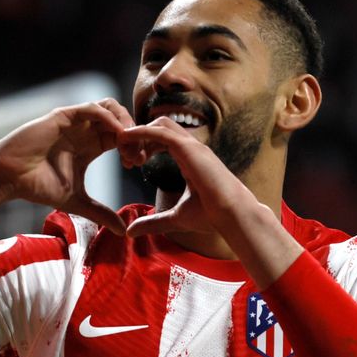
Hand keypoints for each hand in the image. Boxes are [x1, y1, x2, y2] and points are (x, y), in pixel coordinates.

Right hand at [0, 99, 134, 233]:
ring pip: (110, 108)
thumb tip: (123, 230)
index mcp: (91, 145)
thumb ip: (101, 213)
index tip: (138, 165)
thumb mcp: (77, 202)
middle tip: (137, 157)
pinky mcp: (64, 116)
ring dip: (125, 123)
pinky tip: (117, 137)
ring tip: (129, 145)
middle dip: (135, 135)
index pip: (122, 137)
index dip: (135, 147)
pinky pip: (93, 109)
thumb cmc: (38, 187)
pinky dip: (110, 119)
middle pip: (121, 120)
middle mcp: (85, 130)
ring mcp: (75, 121)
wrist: (10, 178)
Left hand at [117, 118, 272, 237]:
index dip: (144, 146)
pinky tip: (127, 139)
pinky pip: (161, 132)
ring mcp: (192, 145)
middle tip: (125, 158)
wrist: (232, 215)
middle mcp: (192, 147)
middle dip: (139, 137)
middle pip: (159, 127)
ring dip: (138, 134)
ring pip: (159, 124)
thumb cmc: (211, 216)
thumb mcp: (174, 218)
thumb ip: (152, 222)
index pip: (163, 140)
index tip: (131, 163)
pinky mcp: (189, 148)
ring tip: (124, 150)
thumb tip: (130, 232)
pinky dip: (141, 132)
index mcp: (190, 158)